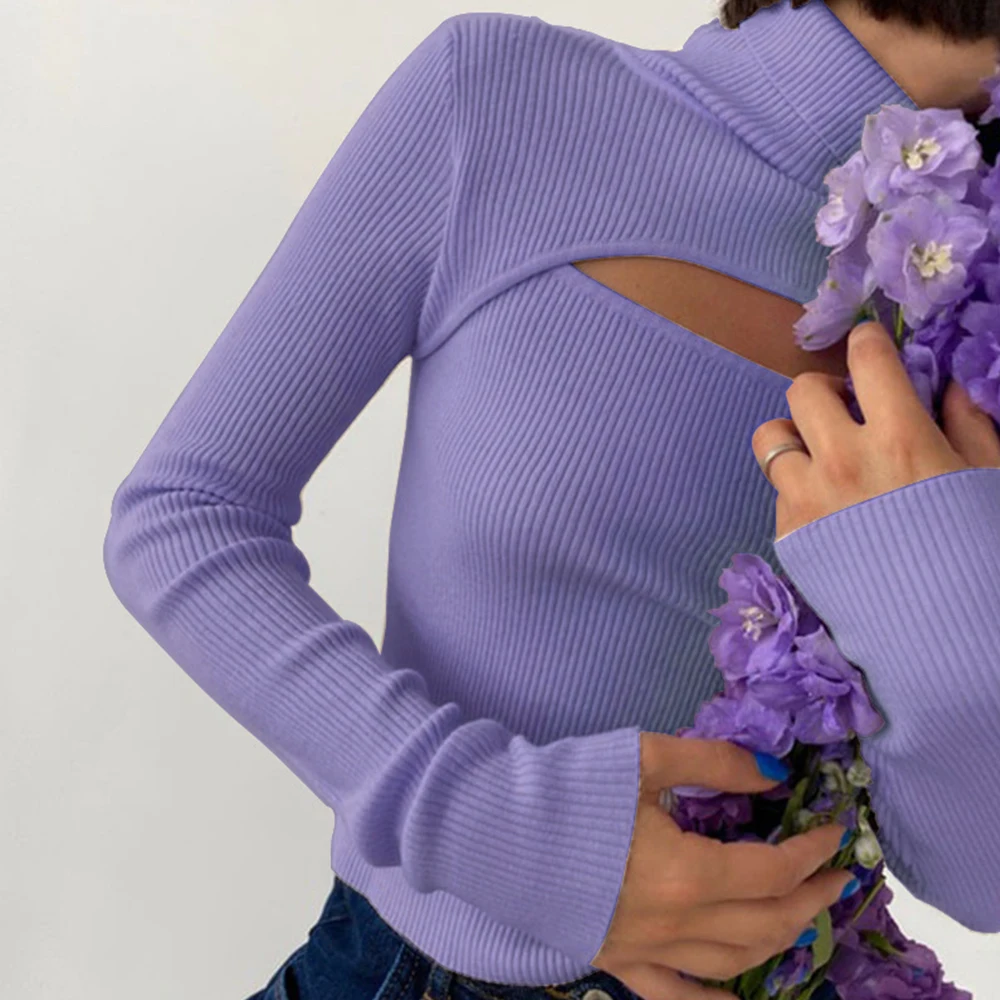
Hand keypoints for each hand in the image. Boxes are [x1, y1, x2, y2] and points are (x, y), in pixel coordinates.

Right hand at [591, 732, 856, 999]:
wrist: (491, 828)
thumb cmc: (570, 788)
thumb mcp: (646, 759)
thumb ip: (715, 764)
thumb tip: (774, 773)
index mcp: (687, 873)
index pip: (773, 870)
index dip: (813, 851)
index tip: (835, 829)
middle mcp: (677, 925)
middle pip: (766, 922)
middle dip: (811, 898)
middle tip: (838, 874)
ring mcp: (648, 953)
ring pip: (735, 963)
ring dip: (781, 939)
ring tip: (802, 914)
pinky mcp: (618, 964)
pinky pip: (679, 997)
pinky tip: (741, 996)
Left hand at [751, 321, 999, 542]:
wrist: (943, 634)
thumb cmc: (979, 551)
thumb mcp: (988, 478)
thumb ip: (967, 422)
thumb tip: (947, 384)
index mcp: (900, 437)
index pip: (866, 358)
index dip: (867, 343)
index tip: (870, 349)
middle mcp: (843, 459)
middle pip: (803, 389)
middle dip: (827, 392)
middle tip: (848, 411)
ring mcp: (808, 497)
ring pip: (770, 436)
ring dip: (796, 435)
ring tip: (822, 453)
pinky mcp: (789, 531)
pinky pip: (777, 488)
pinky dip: (797, 485)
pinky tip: (827, 504)